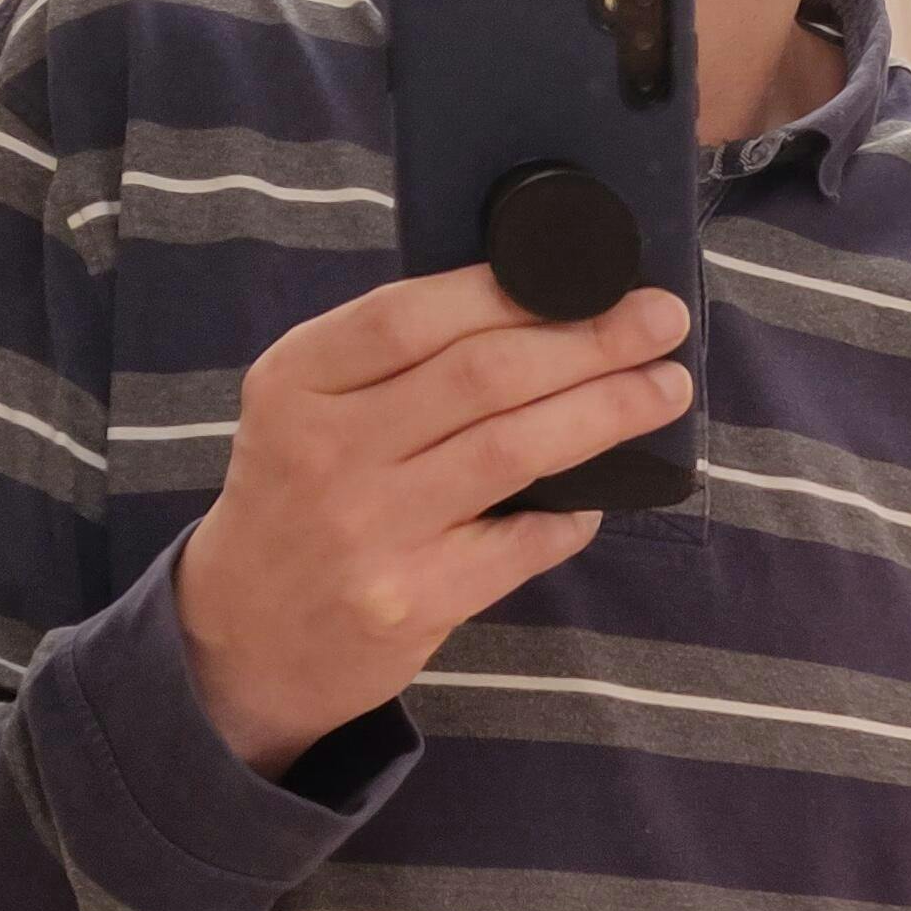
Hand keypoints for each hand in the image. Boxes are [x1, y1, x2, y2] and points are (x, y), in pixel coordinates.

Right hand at [172, 270, 693, 777]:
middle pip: (486, 376)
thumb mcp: (308, 408)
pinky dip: (575, 511)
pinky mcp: (413, 599)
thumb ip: (394, 361)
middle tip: (662, 320)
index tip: (594, 273)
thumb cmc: (300, 499)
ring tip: (665, 388)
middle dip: (592, 340)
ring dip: (608, 411)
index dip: (518, 289)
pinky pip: (524, 541)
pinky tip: (602, 492)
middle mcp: (328, 450)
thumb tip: (540, 307)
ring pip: (517, 450)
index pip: (417, 315)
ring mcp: (371, 529)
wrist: (245, 637)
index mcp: (297, 381)